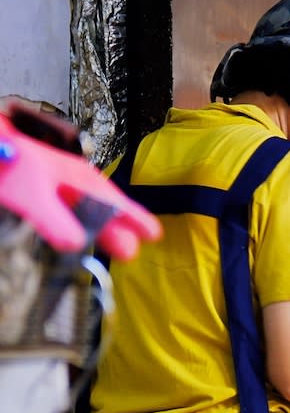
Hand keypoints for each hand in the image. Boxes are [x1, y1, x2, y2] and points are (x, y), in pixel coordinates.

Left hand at [0, 113, 161, 258]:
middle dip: (116, 229)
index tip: (153, 233)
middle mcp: (71, 181)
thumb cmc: (11, 160)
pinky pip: (66, 210)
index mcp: (79, 178)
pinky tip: (73, 231)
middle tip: (130, 251)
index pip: (114, 202)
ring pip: (84, 209)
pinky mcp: (38, 191)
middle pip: (101, 208)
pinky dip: (76, 223)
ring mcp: (55, 185)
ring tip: (109, 246)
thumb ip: (55, 219)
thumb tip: (77, 243)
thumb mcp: (34, 193)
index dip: (134, 218)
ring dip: (97, 227)